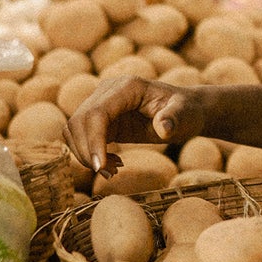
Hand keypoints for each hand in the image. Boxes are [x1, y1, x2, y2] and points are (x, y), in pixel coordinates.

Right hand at [64, 71, 207, 172]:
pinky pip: (81, 136)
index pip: (96, 113)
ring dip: (86, 155)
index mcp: (127, 87)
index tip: (100, 167)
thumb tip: (163, 128)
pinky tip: (113, 163)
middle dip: (88, 152)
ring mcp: (101, 103)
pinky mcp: (100, 118)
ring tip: (113, 170)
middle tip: (110, 174)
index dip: (93, 140)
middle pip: (79, 121)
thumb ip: (175, 119)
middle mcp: (108, 91)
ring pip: (74, 129)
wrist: (185, 111)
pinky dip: (90, 154)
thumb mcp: (186, 116)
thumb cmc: (187, 112)